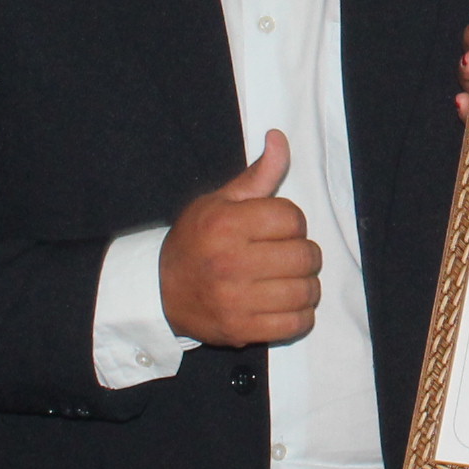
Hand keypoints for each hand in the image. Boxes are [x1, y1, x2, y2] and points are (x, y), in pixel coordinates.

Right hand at [160, 130, 320, 344]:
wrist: (160, 291)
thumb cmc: (195, 241)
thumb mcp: (220, 201)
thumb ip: (258, 174)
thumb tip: (279, 138)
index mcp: (226, 224)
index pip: (293, 219)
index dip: (292, 222)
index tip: (278, 228)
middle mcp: (230, 262)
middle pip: (305, 255)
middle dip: (304, 253)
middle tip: (289, 255)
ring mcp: (236, 300)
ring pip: (306, 290)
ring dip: (307, 285)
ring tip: (292, 280)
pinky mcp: (242, 330)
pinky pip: (296, 323)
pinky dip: (301, 314)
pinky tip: (288, 304)